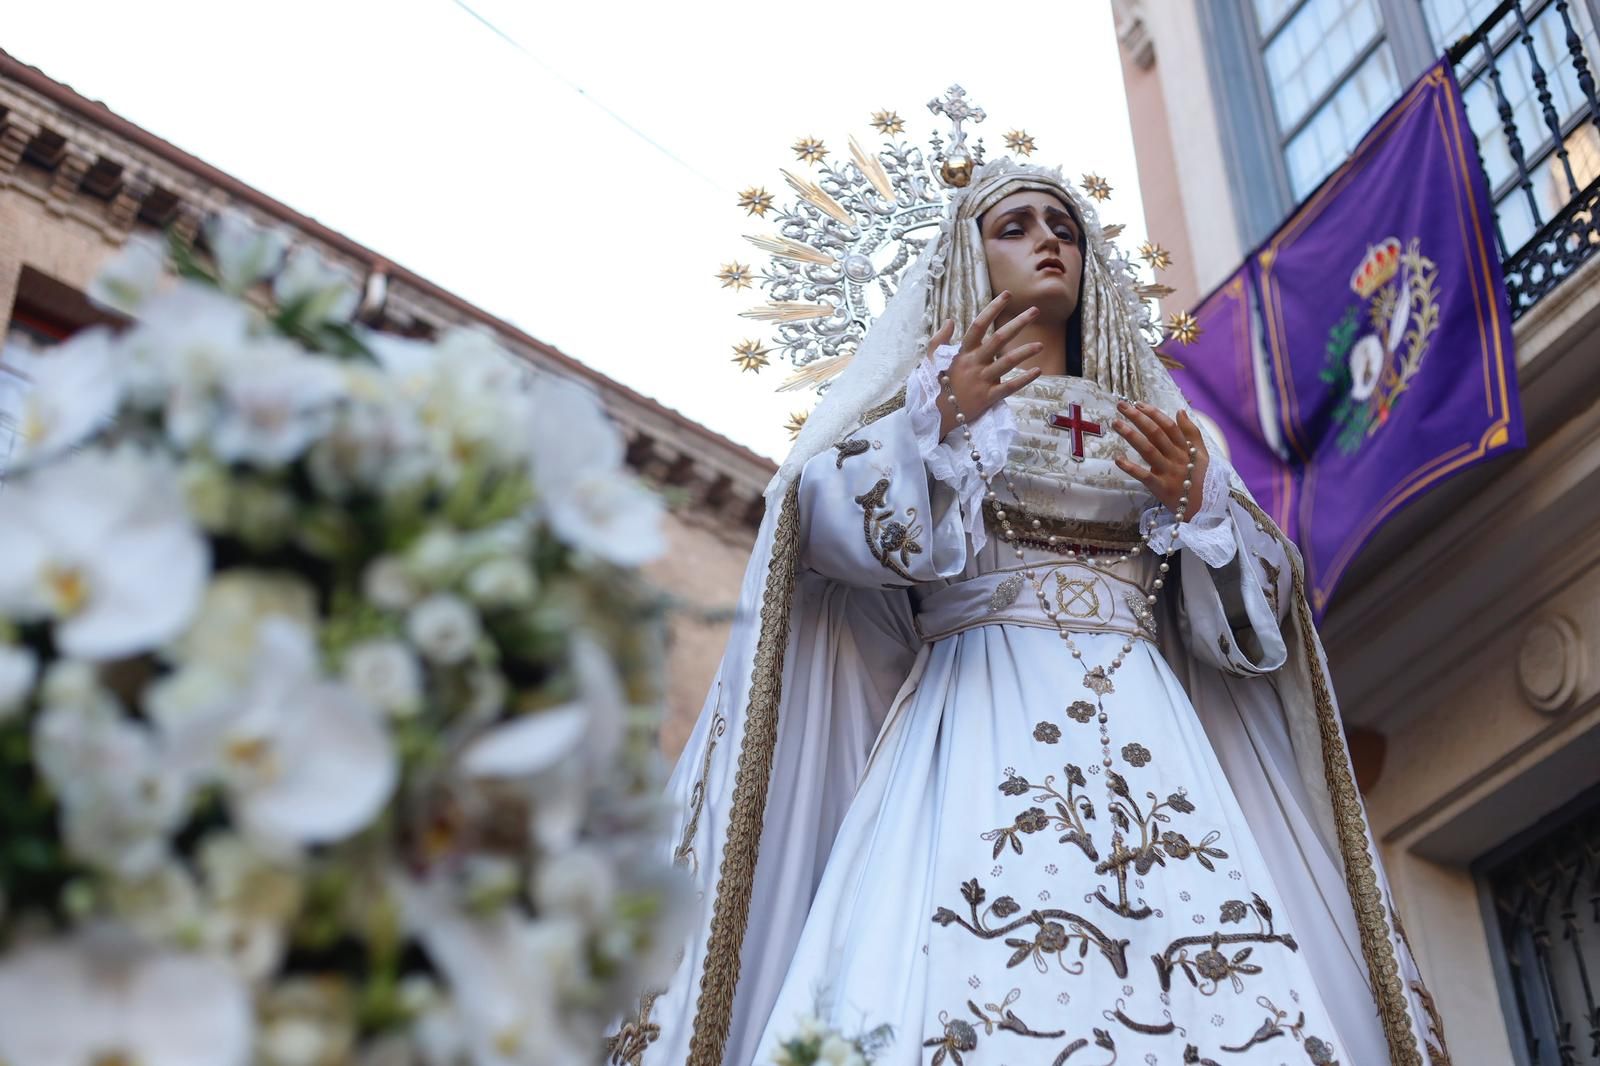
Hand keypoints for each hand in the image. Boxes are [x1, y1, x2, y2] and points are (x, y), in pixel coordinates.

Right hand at [927, 291, 1044, 440]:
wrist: (934, 415)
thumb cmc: (934, 384)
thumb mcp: (931, 359)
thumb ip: (940, 339)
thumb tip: (950, 320)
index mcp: (963, 352)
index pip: (979, 325)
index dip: (993, 308)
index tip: (1007, 295)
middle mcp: (974, 363)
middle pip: (999, 338)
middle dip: (1019, 323)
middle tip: (1035, 311)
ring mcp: (982, 380)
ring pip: (1007, 362)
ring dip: (1026, 352)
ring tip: (1041, 344)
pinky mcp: (988, 398)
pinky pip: (1009, 387)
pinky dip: (1024, 379)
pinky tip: (1037, 370)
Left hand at [1112, 401, 1208, 519]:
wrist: (1205, 508)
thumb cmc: (1201, 479)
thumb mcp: (1202, 454)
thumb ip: (1192, 432)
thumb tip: (1180, 411)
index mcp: (1186, 449)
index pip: (1169, 426)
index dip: (1153, 413)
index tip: (1138, 403)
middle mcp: (1177, 458)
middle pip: (1156, 434)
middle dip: (1138, 418)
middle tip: (1121, 406)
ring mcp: (1168, 472)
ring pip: (1148, 450)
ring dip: (1131, 435)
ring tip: (1116, 423)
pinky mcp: (1160, 488)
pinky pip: (1144, 476)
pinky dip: (1131, 467)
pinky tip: (1117, 458)